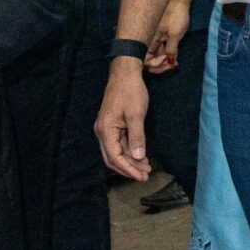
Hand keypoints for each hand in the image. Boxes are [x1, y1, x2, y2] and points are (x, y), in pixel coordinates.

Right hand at [97, 61, 153, 179]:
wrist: (125, 73)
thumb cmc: (131, 91)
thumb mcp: (136, 114)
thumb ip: (137, 137)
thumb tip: (140, 157)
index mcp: (105, 130)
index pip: (115, 157)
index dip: (128, 169)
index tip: (142, 176)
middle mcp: (102, 132)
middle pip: (113, 158)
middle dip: (129, 168)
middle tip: (146, 175)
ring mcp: (106, 129)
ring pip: (116, 152)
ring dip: (130, 161)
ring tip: (146, 168)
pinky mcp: (112, 126)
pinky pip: (119, 144)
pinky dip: (130, 151)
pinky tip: (141, 156)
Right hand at [146, 0, 192, 73]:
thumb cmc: (176, 14)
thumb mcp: (176, 34)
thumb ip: (171, 49)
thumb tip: (169, 61)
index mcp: (148, 40)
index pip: (145, 61)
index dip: (156, 65)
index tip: (168, 62)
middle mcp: (146, 40)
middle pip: (148, 60)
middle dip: (160, 65)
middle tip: (172, 65)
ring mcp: (152, 38)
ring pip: (153, 55)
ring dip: (163, 61)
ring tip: (174, 62)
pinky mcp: (157, 35)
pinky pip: (157, 49)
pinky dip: (164, 54)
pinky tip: (173, 56)